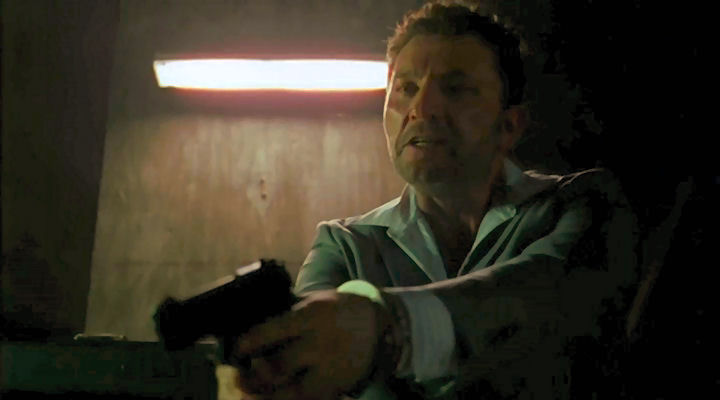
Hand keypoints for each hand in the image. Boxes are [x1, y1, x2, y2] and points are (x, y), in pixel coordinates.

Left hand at [233, 290, 382, 399]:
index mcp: (312, 315)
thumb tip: (251, 337)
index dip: (248, 343)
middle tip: (238, 379)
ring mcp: (331, 368)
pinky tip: (275, 397)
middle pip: (279, 366)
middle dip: (253, 376)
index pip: (272, 331)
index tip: (236, 350)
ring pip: (293, 392)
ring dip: (267, 396)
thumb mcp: (312, 304)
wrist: (375, 324)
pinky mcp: (339, 386)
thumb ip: (286, 319)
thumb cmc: (334, 311)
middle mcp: (321, 343)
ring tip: (251, 395)